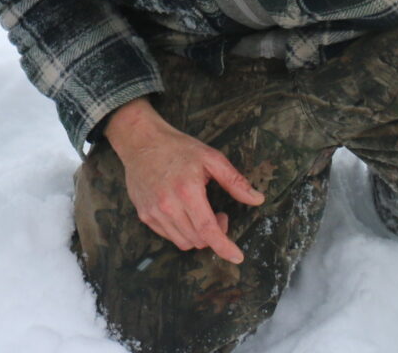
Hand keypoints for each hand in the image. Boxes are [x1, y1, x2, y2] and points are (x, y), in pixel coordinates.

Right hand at [105, 97, 263, 262]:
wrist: (140, 141)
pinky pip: (168, 236)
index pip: (209, 231)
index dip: (225, 247)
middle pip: (198, 240)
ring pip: (183, 242)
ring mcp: (154, 212)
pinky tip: (183, 213)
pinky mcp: (144, 215)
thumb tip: (257, 199)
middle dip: (215, 234)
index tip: (237, 256)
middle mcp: (168, 205)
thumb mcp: (210, 157)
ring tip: (200, 213)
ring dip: (198, 236)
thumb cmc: (177, 147)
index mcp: (188, 191)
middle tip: (219, 215)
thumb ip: (235, 181)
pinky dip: (181, 231)